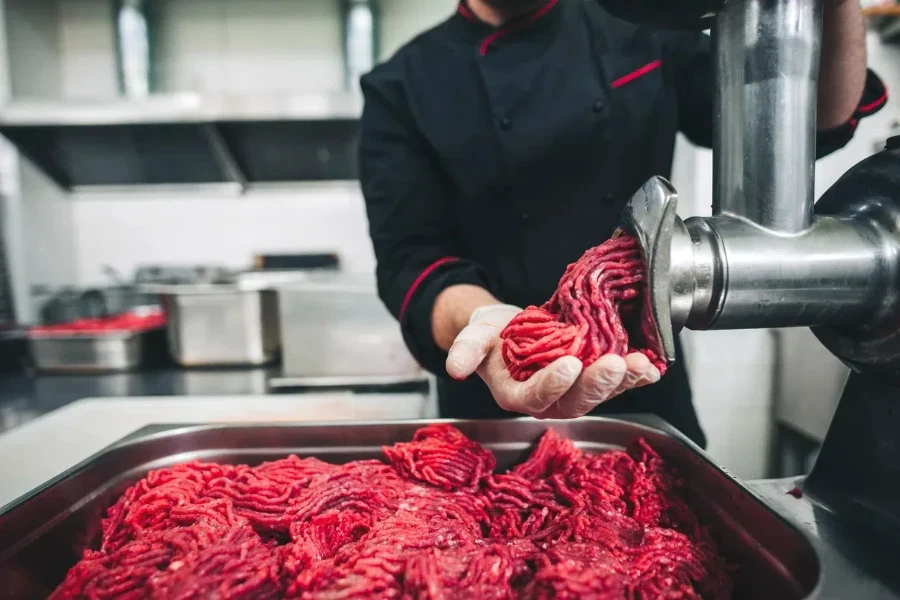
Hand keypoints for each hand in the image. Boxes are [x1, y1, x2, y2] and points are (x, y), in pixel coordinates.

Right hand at [445, 304, 659, 417]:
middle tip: (613, 363)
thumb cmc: (493, 336)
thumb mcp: (473, 336)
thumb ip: (465, 350)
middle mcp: (550, 401)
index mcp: (517, 395)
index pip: (536, 397)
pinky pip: (618, 383)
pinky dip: (637, 376)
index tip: (568, 364)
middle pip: (576, 401)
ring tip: (639, 364)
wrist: (510, 329)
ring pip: (602, 395)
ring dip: (624, 382)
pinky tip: (651, 365)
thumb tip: (454, 368)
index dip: (552, 384)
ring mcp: (576, 392)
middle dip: (597, 384)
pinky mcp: (595, 380)